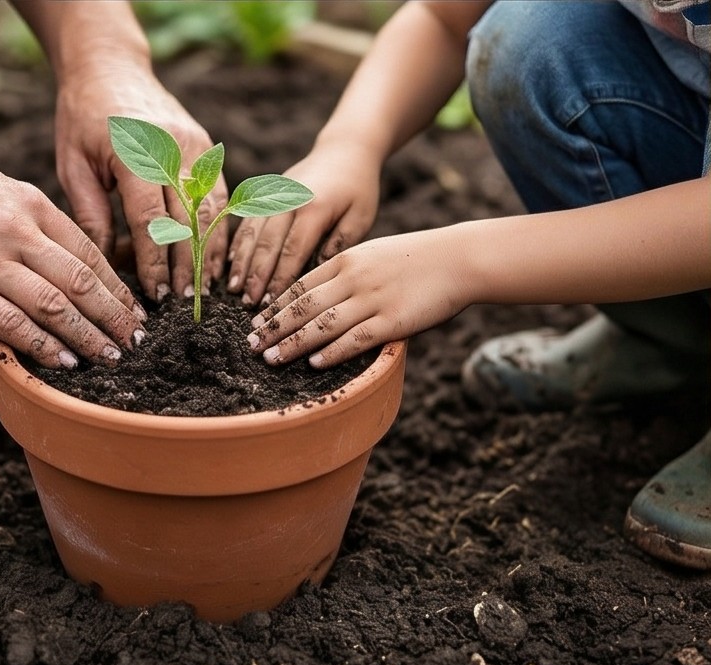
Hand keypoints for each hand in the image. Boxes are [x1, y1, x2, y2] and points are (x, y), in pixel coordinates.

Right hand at [0, 152, 146, 368]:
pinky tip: (64, 361)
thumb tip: (71, 267)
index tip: (136, 310)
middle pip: (80, 281)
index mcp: (31, 205)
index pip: (89, 251)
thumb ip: (37, 225)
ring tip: (111, 357)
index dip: (117, 286)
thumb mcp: (0, 191)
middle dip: (115, 315)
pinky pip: (10, 324)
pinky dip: (42, 346)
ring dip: (88, 336)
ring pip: (52, 306)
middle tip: (137, 341)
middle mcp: (15, 232)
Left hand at [54, 66, 228, 299]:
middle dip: (189, 267)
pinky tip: (213, 259)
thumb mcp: (74, 165)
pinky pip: (219, 196)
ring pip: (212, 211)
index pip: (150, 221)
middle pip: (189, 221)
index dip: (155, 263)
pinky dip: (219, 230)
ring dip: (210, 253)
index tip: (155, 295)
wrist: (110, 67)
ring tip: (203, 289)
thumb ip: (91, 214)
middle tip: (184, 304)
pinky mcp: (205, 147)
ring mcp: (195, 145)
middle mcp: (173, 148)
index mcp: (135, 153)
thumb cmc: (83, 118)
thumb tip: (103, 267)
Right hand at [227, 141, 380, 306]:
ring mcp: (273, 195)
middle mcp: (287, 200)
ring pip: (250, 233)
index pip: (293, 250)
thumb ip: (339, 244)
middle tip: (247, 303)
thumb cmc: (357, 190)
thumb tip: (317, 272)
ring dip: (241, 263)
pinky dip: (237, 243)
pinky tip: (230, 264)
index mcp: (314, 207)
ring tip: (234, 288)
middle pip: (266, 244)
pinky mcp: (265, 194)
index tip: (272, 302)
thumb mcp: (360, 217)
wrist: (343, 151)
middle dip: (255, 276)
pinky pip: (246, 220)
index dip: (280, 278)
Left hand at [246, 230, 472, 367]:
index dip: (275, 306)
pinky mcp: (393, 320)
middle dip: (273, 327)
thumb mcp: (372, 254)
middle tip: (251, 344)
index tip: (256, 322)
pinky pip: (356, 338)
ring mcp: (372, 299)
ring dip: (292, 343)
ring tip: (271, 358)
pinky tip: (314, 363)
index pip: (299, 285)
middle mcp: (353, 278)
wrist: (459, 258)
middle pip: (302, 306)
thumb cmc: (416, 258)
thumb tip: (319, 296)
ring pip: (321, 324)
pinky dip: (333, 352)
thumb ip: (345, 272)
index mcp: (346, 260)